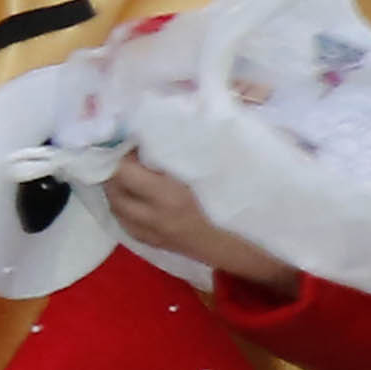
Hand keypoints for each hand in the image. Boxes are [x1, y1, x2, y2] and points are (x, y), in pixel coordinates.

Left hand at [109, 152, 299, 294]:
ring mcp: (154, 233)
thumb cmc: (244, 205)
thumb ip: (191, 149)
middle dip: (114, 166)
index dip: (122, 150)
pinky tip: (135, 195)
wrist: (257, 251)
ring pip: (115, 207)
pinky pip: (126, 224)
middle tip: (128, 150)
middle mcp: (154, 216)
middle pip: (113, 187)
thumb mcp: (220, 172)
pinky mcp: (158, 245)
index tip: (132, 135)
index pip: (123, 170)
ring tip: (129, 170)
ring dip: (116, 187)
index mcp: (169, 196)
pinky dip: (124, 207)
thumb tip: (175, 118)